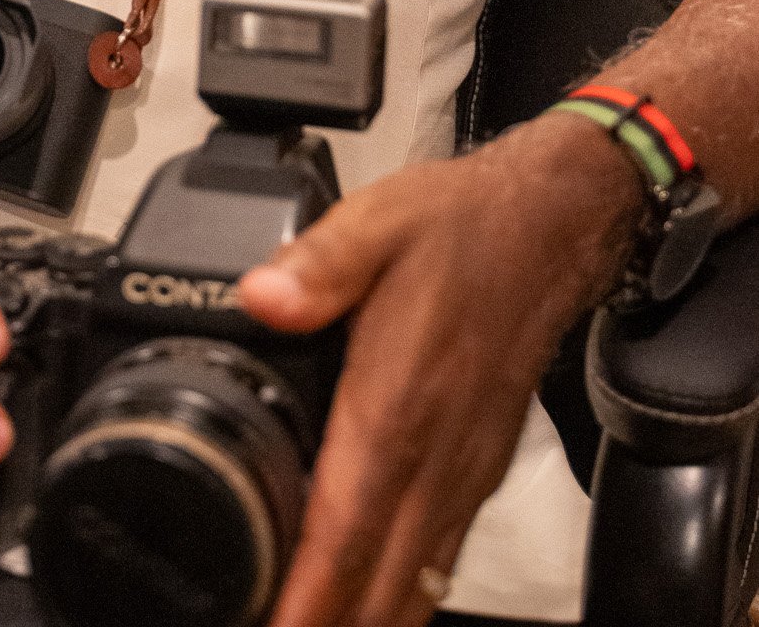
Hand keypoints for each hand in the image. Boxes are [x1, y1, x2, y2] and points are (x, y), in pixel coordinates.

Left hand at [235, 117, 640, 626]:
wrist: (547, 228)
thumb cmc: (461, 229)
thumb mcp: (374, 222)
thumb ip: (314, 265)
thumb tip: (259, 297)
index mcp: (398, 406)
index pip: (345, 533)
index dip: (306, 598)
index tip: (271, 625)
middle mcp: (436, 456)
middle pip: (379, 586)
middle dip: (327, 622)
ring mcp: (464, 471)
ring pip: (414, 584)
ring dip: (365, 619)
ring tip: (308, 625)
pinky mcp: (479, 469)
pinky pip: (439, 557)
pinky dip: (401, 593)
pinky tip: (369, 602)